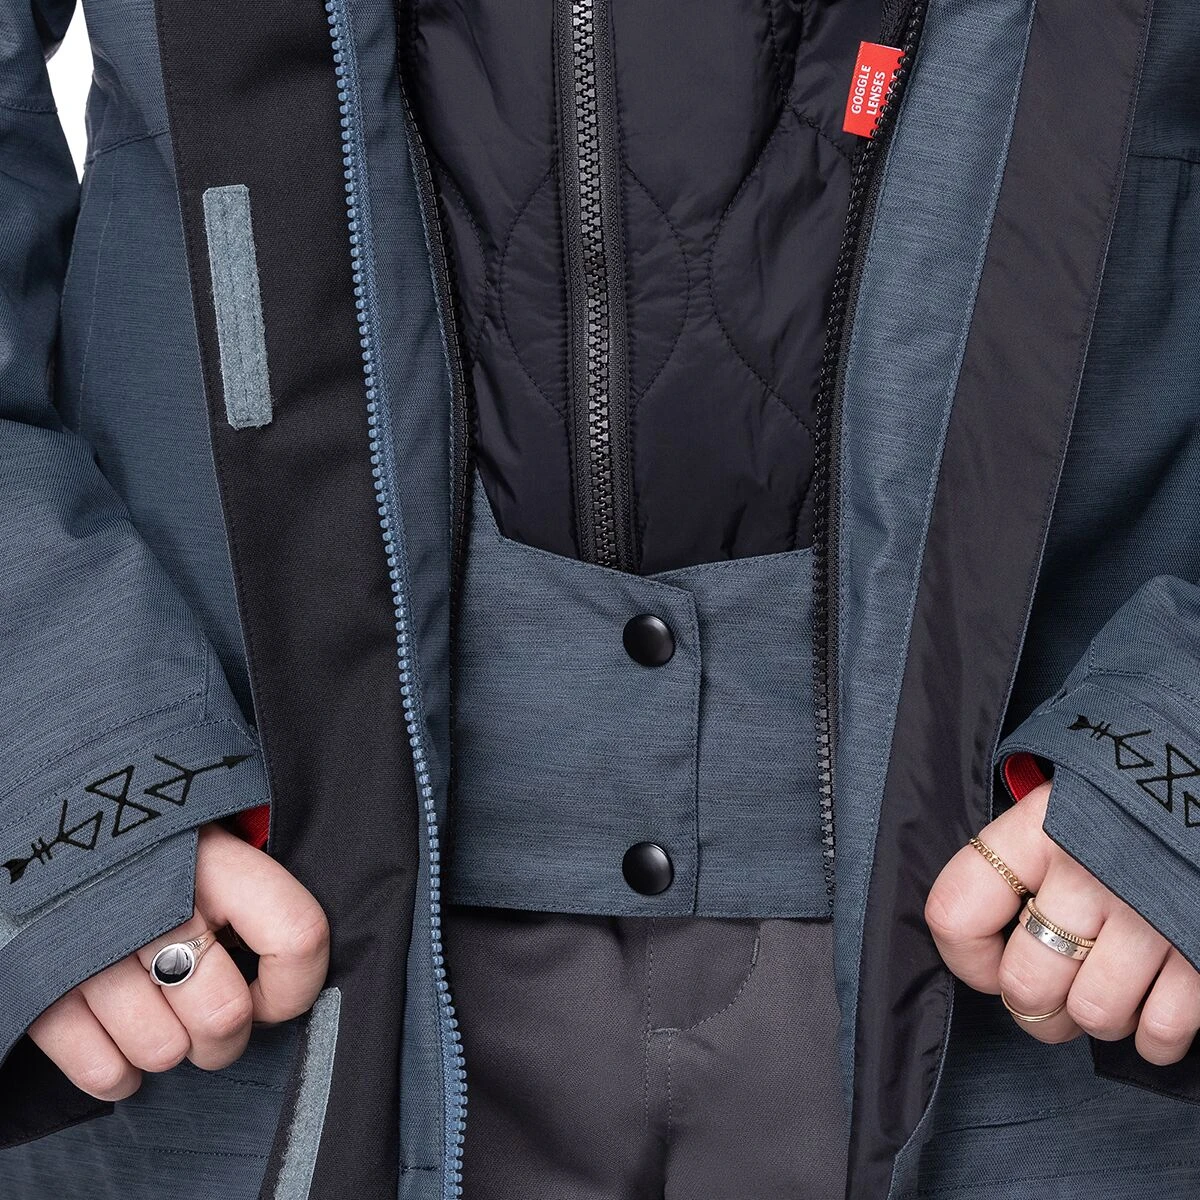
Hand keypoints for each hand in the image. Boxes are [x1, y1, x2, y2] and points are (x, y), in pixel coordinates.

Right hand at [28, 823, 328, 1100]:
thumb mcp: (212, 847)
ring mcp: (95, 945)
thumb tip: (294, 972)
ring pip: (164, 1051)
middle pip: (224, 1017)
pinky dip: (117, 1071)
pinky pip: (103, 1070)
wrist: (52, 831)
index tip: (273, 995)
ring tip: (160, 1017)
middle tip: (212, 1020)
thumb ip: (256, 901)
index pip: (297, 936)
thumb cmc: (154, 853)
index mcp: (215, 860)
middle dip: (225, 1037)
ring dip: (168, 1048)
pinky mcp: (42, 983)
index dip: (296, 987)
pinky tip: (119, 1043)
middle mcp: (159, 902)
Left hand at [926, 781, 1199, 1063]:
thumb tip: (984, 944)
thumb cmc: (1132, 804)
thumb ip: (1018, 861)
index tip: (989, 964)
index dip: (967, 959)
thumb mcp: (1063, 806)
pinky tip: (1159, 1004)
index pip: (955, 913)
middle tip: (1059, 990)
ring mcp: (1149, 912)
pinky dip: (1156, 1034)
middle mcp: (1087, 871)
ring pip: (1093, 1014)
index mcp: (1038, 830)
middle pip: (1025, 984)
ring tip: (1116, 987)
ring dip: (1102, 1016)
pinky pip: (1161, 1029)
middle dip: (1039, 1004)